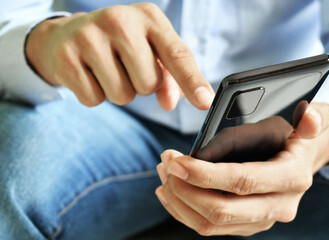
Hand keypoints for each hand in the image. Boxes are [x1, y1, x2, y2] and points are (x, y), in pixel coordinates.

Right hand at [25, 3, 213, 109]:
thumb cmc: (119, 45)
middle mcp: (120, 20)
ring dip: (119, 92)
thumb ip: (169, 77)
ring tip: (108, 70)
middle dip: (141, 86)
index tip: (205, 103)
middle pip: (149, 84)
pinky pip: (94, 99)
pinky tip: (89, 74)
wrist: (68, 35)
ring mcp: (90, 36)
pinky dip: (95, 95)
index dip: (192, 81)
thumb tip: (170, 103)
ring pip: (123, 96)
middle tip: (126, 67)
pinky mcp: (66, 56)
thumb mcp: (149, 51)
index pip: (177, 54)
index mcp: (149, 17)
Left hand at [155, 102, 328, 235]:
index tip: (176, 162)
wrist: (303, 163)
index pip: (242, 182)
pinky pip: (209, 227)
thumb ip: (309, 123)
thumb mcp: (307, 126)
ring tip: (163, 172)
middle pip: (222, 210)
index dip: (206, 174)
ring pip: (211, 224)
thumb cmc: (295, 140)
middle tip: (166, 163)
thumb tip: (308, 116)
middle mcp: (277, 207)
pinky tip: (168, 192)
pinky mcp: (245, 225)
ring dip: (179, 200)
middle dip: (185, 189)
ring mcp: (260, 221)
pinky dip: (183, 211)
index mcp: (291, 180)